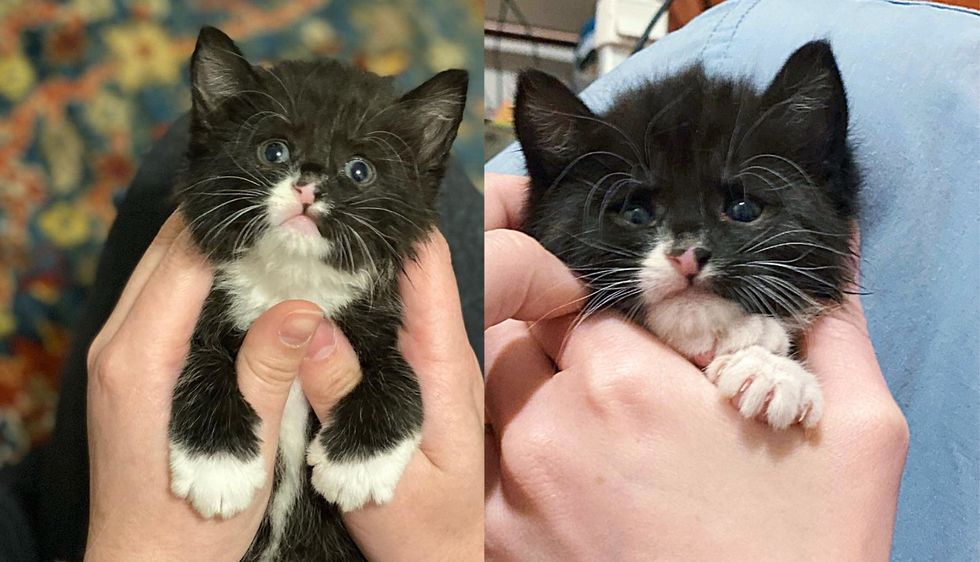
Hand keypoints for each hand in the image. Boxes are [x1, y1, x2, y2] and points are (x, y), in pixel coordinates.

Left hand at [86, 214, 356, 559]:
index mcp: (141, 361)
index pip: (184, 261)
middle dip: (219, 220)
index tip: (279, 202)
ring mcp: (114, 356)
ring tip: (265, 225)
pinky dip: (196, 273)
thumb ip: (268, 371)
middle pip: (165, 253)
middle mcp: (115, 347)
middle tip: (278, 202)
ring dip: (207, 244)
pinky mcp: (125, 368)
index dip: (232, 224)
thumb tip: (303, 306)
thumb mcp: (245, 449)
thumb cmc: (194, 521)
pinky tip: (238, 275)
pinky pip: (157, 297)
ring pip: (159, 270)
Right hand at [301, 231, 483, 560]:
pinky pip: (386, 322)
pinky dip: (352, 300)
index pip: (431, 266)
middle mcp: (440, 350)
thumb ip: (349, 403)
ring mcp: (426, 361)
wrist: (440, 559)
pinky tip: (313, 291)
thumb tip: (309, 329)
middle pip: (413, 266)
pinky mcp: (411, 377)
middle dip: (367, 232)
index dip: (397, 222)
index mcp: (442, 362)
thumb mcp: (378, 470)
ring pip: (396, 291)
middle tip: (307, 204)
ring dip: (357, 262)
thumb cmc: (419, 526)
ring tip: (301, 231)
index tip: (350, 192)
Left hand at [483, 174, 908, 559]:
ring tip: (579, 422)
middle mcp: (547, 428)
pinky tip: (556, 470)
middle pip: (512, 333)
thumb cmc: (812, 551)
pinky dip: (501, 450)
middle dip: (548, 336)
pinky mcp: (498, 544)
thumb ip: (832, 327)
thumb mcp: (858, 432)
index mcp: (624, 382)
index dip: (595, 299)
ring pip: (484, 394)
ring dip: (518, 390)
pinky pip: (475, 463)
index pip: (572, 292)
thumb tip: (827, 261)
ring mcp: (509, 492)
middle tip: (599, 368)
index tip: (622, 325)